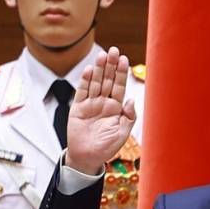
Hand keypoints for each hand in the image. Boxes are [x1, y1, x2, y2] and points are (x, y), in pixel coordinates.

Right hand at [66, 46, 136, 174]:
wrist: (87, 158)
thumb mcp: (122, 133)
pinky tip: (90, 70)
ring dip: (99, 69)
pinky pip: (82, 92)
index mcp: (116, 108)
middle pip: (108, 80)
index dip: (122, 73)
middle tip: (114, 50)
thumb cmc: (107, 147)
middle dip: (111, 65)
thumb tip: (131, 99)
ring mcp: (91, 104)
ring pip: (96, 83)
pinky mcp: (78, 108)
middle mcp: (104, 103)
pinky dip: (86, 81)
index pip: (120, 86)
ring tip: (103, 55)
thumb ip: (129, 116)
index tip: (124, 59)